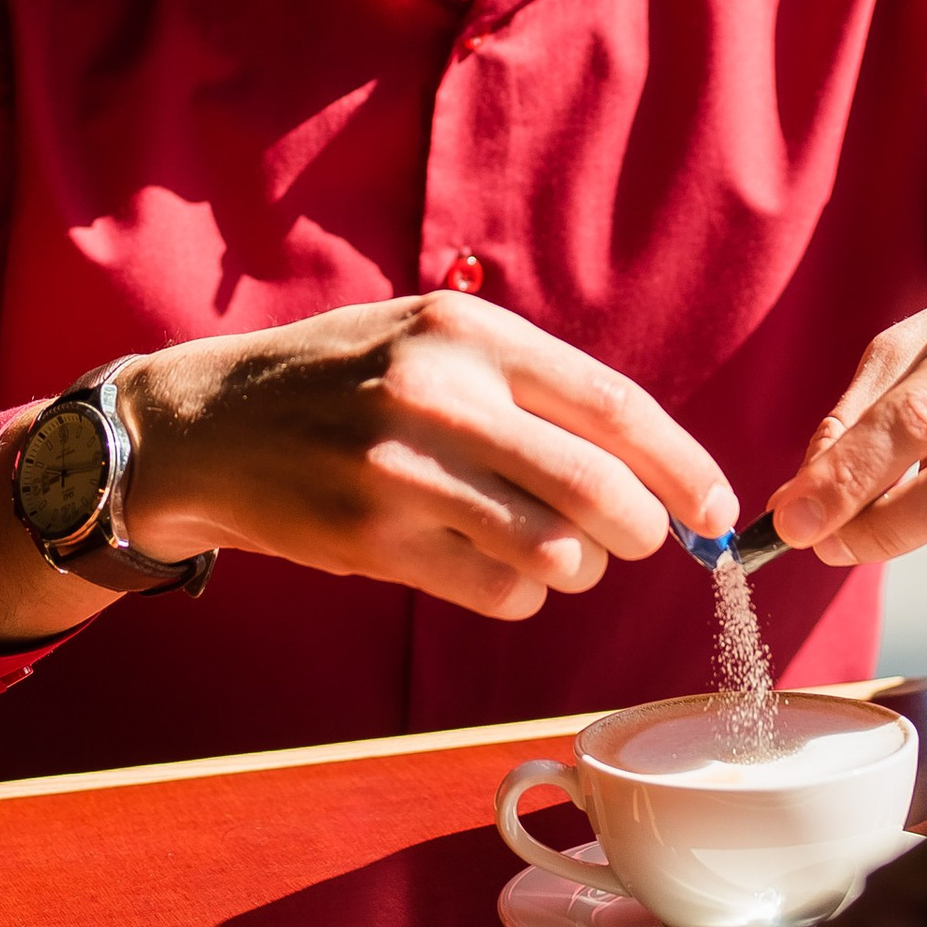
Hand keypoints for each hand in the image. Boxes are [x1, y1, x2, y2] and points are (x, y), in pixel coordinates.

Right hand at [119, 298, 736, 612]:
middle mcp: (439, 394)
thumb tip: (650, 468)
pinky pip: (496, 592)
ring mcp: (401, 470)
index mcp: (469, 332)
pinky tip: (487, 566)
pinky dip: (518, 594)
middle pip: (598, 489)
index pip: (614, 405)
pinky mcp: (371, 539)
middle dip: (642, 532)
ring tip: (553, 553)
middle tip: (639, 542)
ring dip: (575, 568)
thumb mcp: (430, 341)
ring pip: (554, 552)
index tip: (718, 509)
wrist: (208, 426)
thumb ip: (528, 388)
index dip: (683, 467)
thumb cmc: (341, 383)